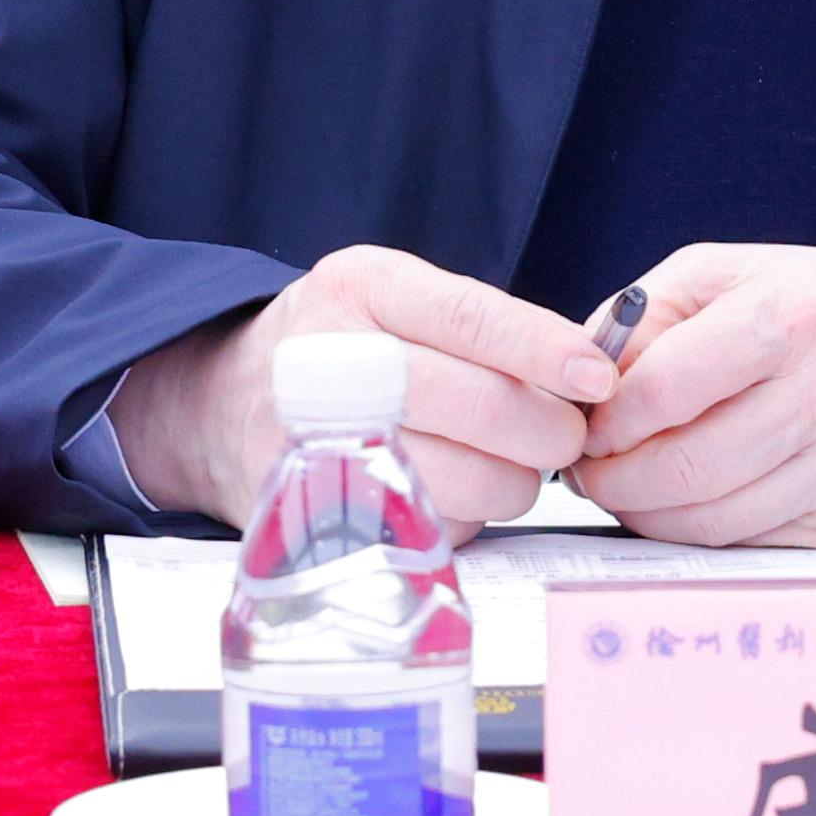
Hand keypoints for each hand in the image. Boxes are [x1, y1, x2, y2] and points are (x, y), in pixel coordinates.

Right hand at [112, 246, 617, 534]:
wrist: (218, 406)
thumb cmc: (335, 347)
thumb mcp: (389, 298)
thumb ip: (479, 326)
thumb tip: (586, 374)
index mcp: (361, 287)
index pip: (472, 319)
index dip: (546, 352)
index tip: (597, 376)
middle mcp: (332, 357)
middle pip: (482, 408)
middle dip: (548, 432)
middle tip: (563, 436)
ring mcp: (319, 440)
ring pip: (469, 481)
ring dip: (511, 483)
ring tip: (500, 465)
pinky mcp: (319, 514)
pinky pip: (432, 528)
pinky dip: (461, 518)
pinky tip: (442, 490)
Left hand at [567, 245, 815, 546]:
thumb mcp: (727, 271)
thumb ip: (642, 318)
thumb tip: (579, 387)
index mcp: (791, 316)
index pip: (663, 391)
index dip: (604, 422)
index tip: (585, 428)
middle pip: (684, 469)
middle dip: (613, 481)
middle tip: (591, 472)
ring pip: (712, 522)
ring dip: (649, 514)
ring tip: (633, 487)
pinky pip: (753, 545)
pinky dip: (706, 533)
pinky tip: (694, 502)